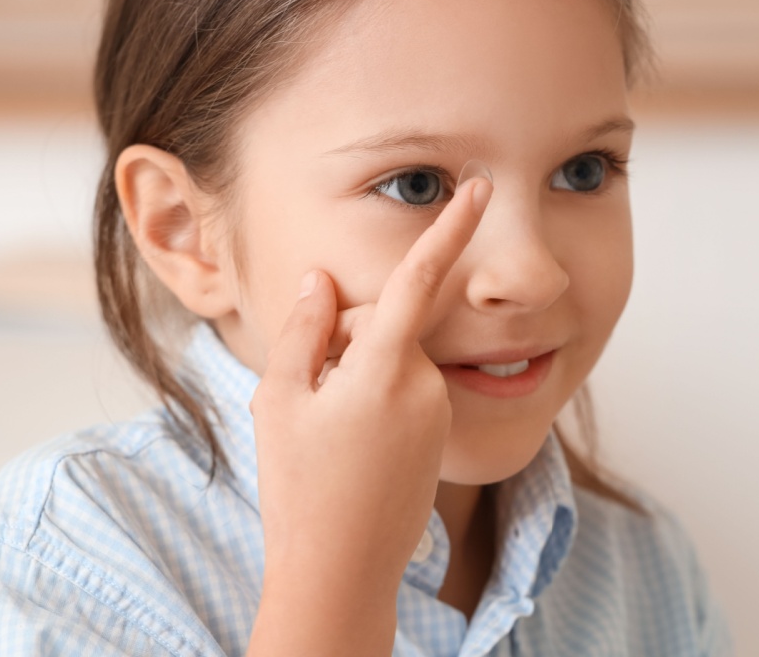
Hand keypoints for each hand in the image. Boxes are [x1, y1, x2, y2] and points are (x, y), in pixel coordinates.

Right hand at [246, 176, 491, 656]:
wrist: (342, 570)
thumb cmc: (302, 487)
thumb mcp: (281, 401)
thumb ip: (304, 330)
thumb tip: (319, 282)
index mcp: (387, 368)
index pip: (419, 279)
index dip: (448, 228)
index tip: (477, 188)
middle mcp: (425, 385)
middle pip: (384, 326)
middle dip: (345, 339)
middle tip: (309, 396)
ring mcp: (436, 413)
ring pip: (392, 360)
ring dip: (357, 373)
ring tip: (326, 430)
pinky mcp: (437, 436)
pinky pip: (403, 392)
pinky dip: (373, 400)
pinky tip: (349, 444)